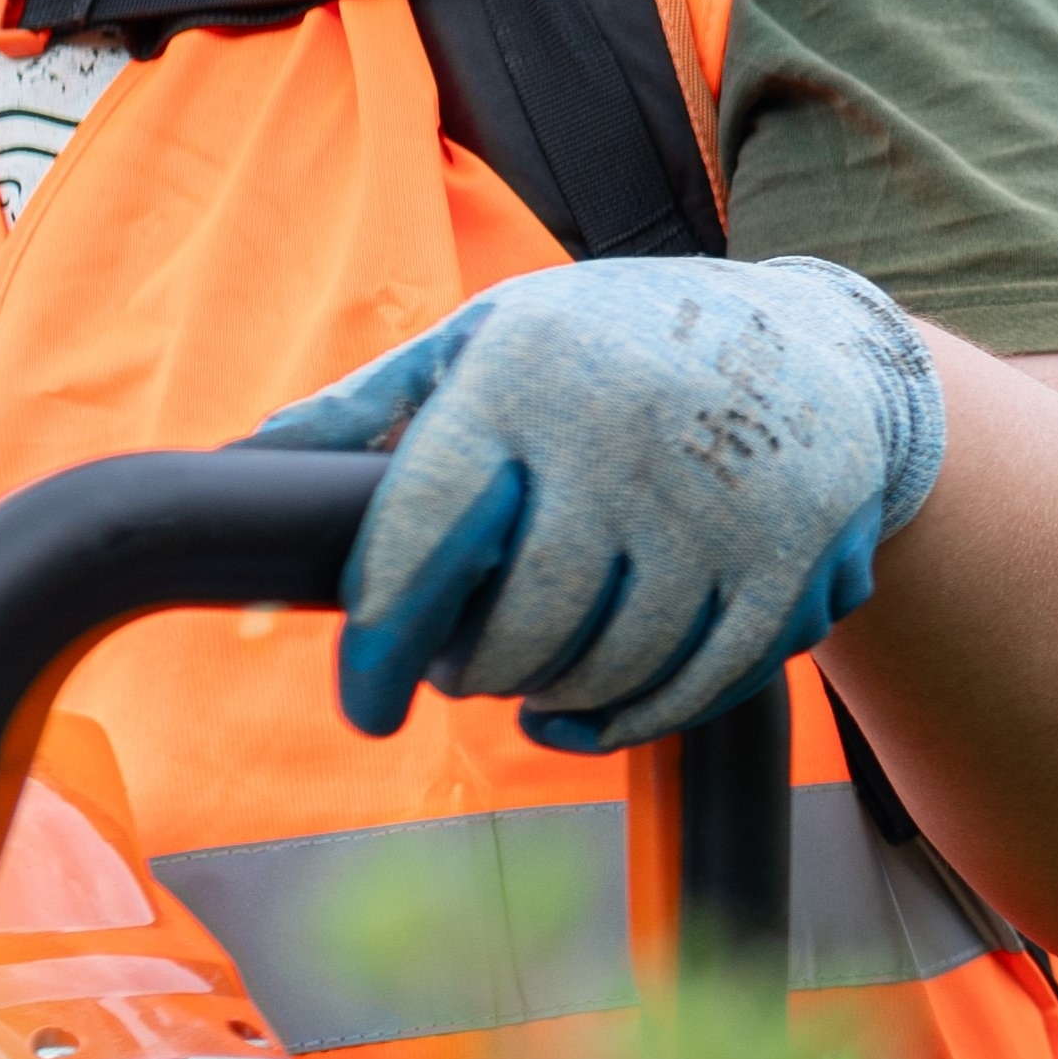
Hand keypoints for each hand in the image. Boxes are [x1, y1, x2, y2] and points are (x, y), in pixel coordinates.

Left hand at [252, 256, 947, 748]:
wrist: (820, 344)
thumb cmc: (616, 346)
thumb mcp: (491, 338)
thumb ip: (369, 406)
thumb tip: (237, 466)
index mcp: (527, 374)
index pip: (423, 534)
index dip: (381, 641)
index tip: (367, 706)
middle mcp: (625, 435)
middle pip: (519, 623)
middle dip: (473, 670)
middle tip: (460, 669)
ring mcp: (719, 504)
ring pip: (607, 665)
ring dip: (549, 696)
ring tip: (525, 680)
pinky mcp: (791, 563)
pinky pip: (693, 685)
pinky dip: (627, 720)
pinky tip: (581, 714)